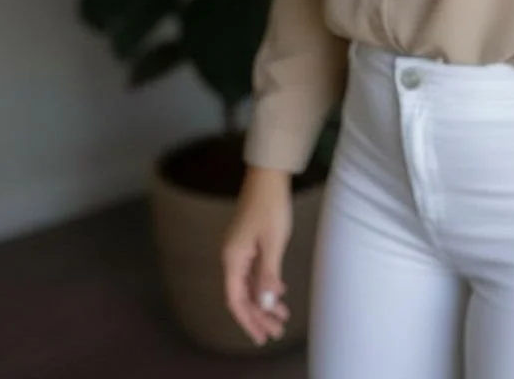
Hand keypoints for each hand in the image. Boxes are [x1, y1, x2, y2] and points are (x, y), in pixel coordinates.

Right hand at [223, 167, 292, 345]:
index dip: (248, 320)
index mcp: (232, 258)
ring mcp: (240, 250)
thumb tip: (264, 303)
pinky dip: (264, 286)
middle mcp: (231, 256)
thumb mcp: (273, 242)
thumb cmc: (270, 205)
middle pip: (241, 295)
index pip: (235, 300)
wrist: (268, 176)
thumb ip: (268, 274)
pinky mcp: (248, 243)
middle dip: (258, 316)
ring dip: (263, 302)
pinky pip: (254, 272)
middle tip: (275, 332)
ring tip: (281, 318)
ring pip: (249, 285)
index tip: (261, 336)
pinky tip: (278, 294)